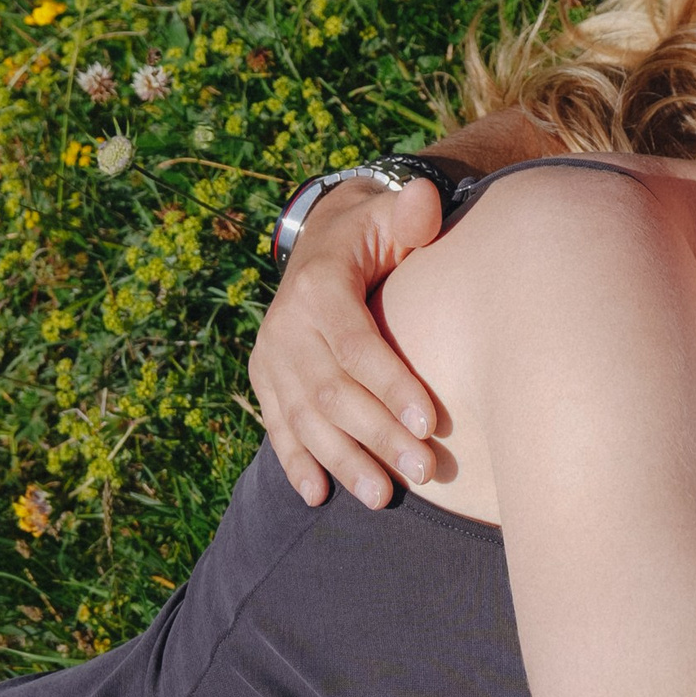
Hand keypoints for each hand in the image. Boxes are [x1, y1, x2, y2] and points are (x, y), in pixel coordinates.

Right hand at [249, 174, 449, 509]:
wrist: (321, 238)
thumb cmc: (372, 231)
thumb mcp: (391, 212)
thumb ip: (411, 212)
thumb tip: (424, 201)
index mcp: (318, 289)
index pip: (357, 347)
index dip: (392, 386)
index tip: (430, 424)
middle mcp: (285, 327)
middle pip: (333, 393)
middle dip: (378, 436)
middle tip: (424, 472)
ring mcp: (270, 358)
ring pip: (306, 419)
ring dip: (342, 462)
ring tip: (382, 495)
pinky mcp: (265, 380)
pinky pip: (277, 427)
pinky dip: (296, 462)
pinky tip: (318, 496)